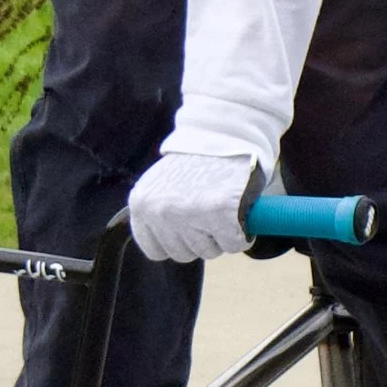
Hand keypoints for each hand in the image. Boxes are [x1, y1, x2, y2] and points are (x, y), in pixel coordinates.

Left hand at [126, 146, 268, 262]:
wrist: (227, 131)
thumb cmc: (200, 159)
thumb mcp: (163, 183)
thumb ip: (158, 210)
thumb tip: (164, 242)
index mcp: (142, 204)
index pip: (156, 250)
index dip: (178, 241)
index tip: (191, 225)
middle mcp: (160, 211)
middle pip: (184, 254)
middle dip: (202, 238)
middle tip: (211, 210)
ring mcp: (188, 213)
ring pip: (210, 252)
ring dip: (222, 236)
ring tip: (225, 205)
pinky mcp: (220, 213)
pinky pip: (234, 243)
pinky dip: (243, 233)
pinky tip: (239, 208)